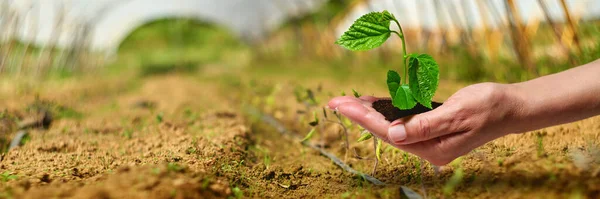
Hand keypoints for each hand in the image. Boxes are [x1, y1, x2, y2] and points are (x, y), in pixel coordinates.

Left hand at [328, 83, 523, 164]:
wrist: (511, 107)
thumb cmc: (488, 107)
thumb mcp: (457, 113)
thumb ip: (424, 125)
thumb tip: (393, 134)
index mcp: (433, 149)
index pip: (389, 132)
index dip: (363, 117)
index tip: (342, 104)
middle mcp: (428, 149)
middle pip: (385, 131)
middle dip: (359, 115)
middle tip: (334, 102)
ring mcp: (429, 141)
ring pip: (392, 126)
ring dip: (371, 113)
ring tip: (348, 101)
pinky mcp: (432, 130)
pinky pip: (403, 122)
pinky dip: (388, 111)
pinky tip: (374, 103)